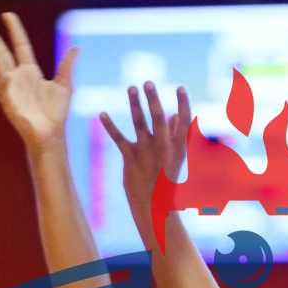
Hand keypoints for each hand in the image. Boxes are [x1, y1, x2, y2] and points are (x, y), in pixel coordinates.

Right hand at [0, 12, 78, 150]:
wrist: (51, 135)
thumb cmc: (56, 113)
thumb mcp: (64, 85)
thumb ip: (67, 65)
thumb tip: (77, 47)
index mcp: (30, 72)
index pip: (20, 46)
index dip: (14, 30)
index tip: (7, 15)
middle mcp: (18, 78)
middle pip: (3, 53)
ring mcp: (11, 90)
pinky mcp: (9, 103)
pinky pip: (5, 90)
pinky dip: (4, 82)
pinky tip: (4, 74)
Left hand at [100, 82, 190, 220]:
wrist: (153, 205)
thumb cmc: (164, 179)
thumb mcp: (174, 158)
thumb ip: (175, 135)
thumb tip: (174, 114)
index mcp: (178, 147)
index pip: (185, 123)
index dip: (184, 105)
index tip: (181, 88)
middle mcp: (163, 148)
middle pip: (159, 120)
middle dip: (154, 100)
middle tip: (148, 82)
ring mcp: (146, 153)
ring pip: (140, 125)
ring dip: (135, 105)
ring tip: (131, 88)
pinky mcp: (130, 159)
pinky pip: (119, 139)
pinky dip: (110, 126)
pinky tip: (102, 114)